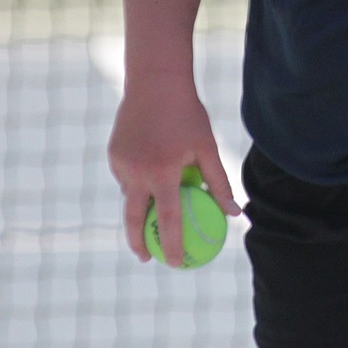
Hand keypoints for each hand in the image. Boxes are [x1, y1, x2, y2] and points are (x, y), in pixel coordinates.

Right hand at [108, 78, 239, 265]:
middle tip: (148, 258)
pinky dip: (137, 182)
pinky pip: (126, 177)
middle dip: (138, 244)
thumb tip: (234, 213)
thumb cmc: (188, 115)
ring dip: (140, 207)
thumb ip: (219, 181)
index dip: (171, 246)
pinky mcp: (113, 155)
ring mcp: (121, 164)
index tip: (177, 264)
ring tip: (152, 213)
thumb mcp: (207, 147)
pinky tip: (148, 175)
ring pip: (130, 196)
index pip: (166, 221)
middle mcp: (136, 172)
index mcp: (162, 173)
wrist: (155, 83)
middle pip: (133, 220)